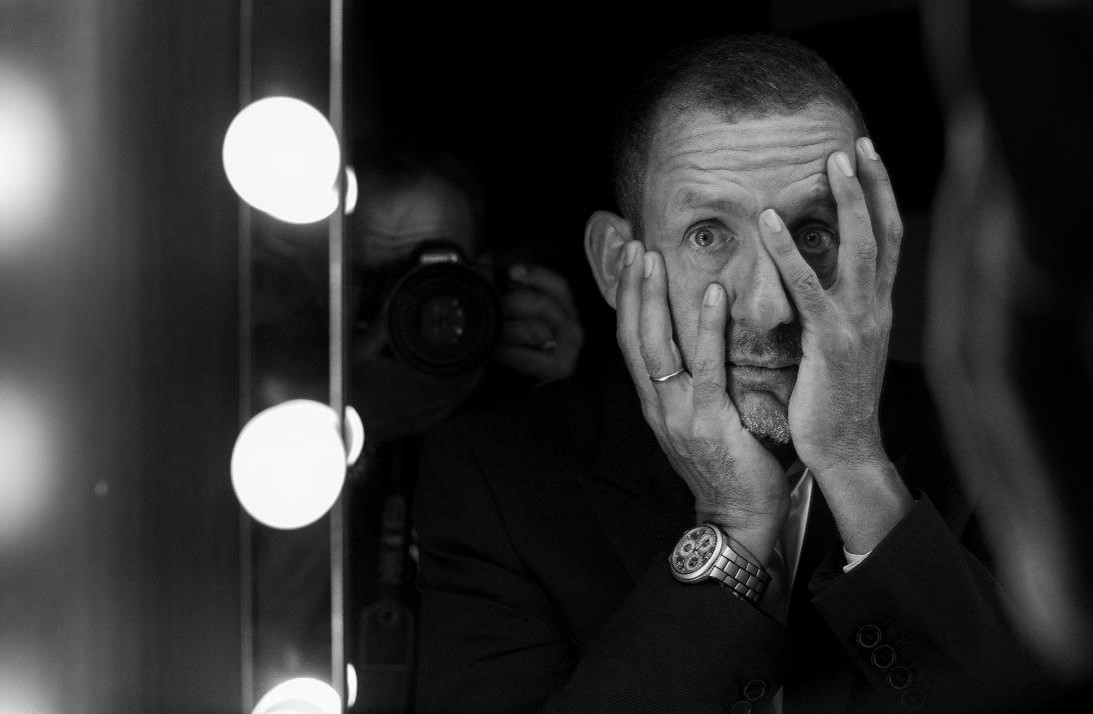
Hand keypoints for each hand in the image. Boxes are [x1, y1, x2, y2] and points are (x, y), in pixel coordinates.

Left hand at [493, 263, 583, 384]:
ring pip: (534, 329)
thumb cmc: (523, 351)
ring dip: (505, 329)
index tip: (512, 271)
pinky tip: (492, 352)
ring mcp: (569, 350)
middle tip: (490, 306)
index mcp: (566, 311)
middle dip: (512, 303)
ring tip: (488, 330)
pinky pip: (527, 356)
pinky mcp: (560, 370)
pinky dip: (506, 353)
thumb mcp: (517, 317)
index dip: (537, 275)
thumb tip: (485, 261)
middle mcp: (573, 329)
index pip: (559, 286)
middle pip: (544, 304)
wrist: (531, 393)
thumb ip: (507, 290)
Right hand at [615, 242, 786, 563]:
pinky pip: (705, 365)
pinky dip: (706, 326)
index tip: (629, 264)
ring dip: (653, 297)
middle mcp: (657, 403)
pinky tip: (712, 293)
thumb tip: (708, 346)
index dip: (627, 302)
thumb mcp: (701, 423)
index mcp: (655, 402)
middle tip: (634, 245)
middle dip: (631, 288)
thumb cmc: (729, 470)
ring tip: (654, 256)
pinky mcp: (708, 419)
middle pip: (633, 335)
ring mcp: (678, 411)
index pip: (632, 343)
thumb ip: (697, 386)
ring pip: (656, 344)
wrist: (736, 519)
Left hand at [758, 138, 911, 551]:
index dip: (881, 197)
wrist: (845, 450)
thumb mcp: (840, 348)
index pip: (888, 240)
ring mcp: (859, 323)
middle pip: (884, 232)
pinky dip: (791, 253)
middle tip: (859, 142)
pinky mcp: (832, 342)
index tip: (868, 159)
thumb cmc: (834, 401)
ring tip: (831, 161)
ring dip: (847, 201)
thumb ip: (834, 310)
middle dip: (874, 184)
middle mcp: (877, 308)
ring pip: (860, 249)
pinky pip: (810, 287)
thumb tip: (817, 278)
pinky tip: (772, 223)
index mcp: (878, 308)